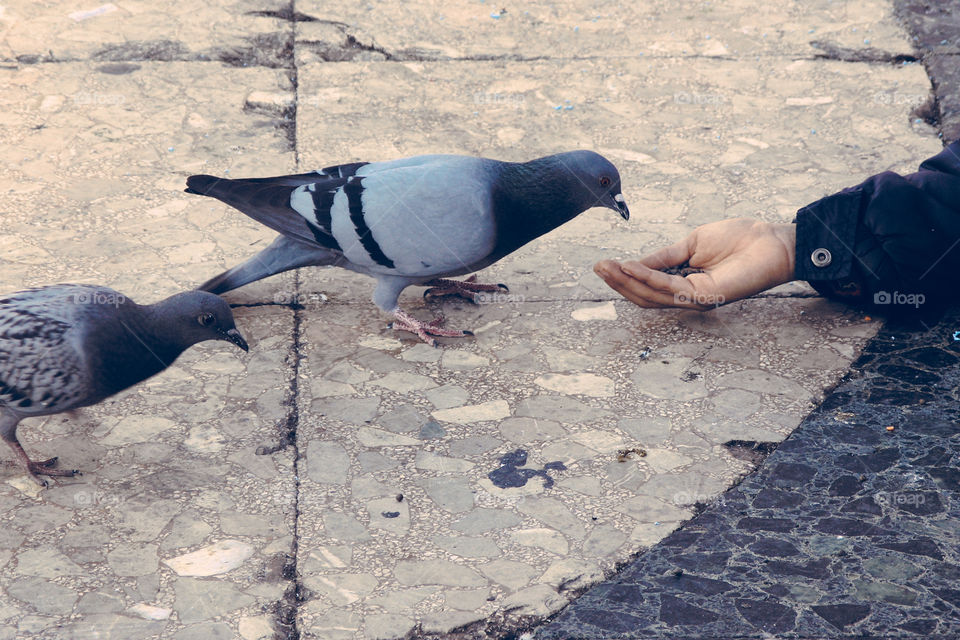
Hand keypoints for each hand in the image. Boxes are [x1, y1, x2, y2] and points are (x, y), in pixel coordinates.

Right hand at [595, 218, 796, 309]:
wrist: (772, 241)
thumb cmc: (740, 240)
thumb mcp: (692, 243)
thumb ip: (665, 256)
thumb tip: (636, 263)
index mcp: (685, 284)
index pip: (647, 288)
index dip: (623, 278)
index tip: (602, 264)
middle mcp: (688, 297)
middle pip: (644, 297)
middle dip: (618, 282)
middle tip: (598, 267)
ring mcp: (697, 300)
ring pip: (652, 296)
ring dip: (626, 282)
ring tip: (607, 267)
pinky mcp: (705, 297)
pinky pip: (668, 288)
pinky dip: (647, 277)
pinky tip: (630, 267)